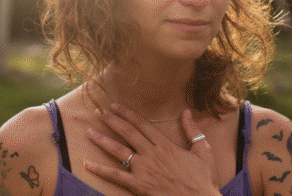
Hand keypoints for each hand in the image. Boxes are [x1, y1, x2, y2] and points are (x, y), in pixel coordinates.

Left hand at [83, 103, 219, 195]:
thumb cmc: (203, 179)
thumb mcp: (203, 151)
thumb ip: (193, 131)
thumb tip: (186, 112)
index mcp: (166, 144)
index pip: (142, 124)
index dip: (127, 113)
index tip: (115, 105)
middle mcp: (152, 154)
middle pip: (128, 132)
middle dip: (111, 120)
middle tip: (98, 111)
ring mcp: (144, 170)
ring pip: (118, 151)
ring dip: (102, 140)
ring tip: (89, 131)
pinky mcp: (139, 186)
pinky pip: (116, 176)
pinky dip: (100, 170)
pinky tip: (88, 164)